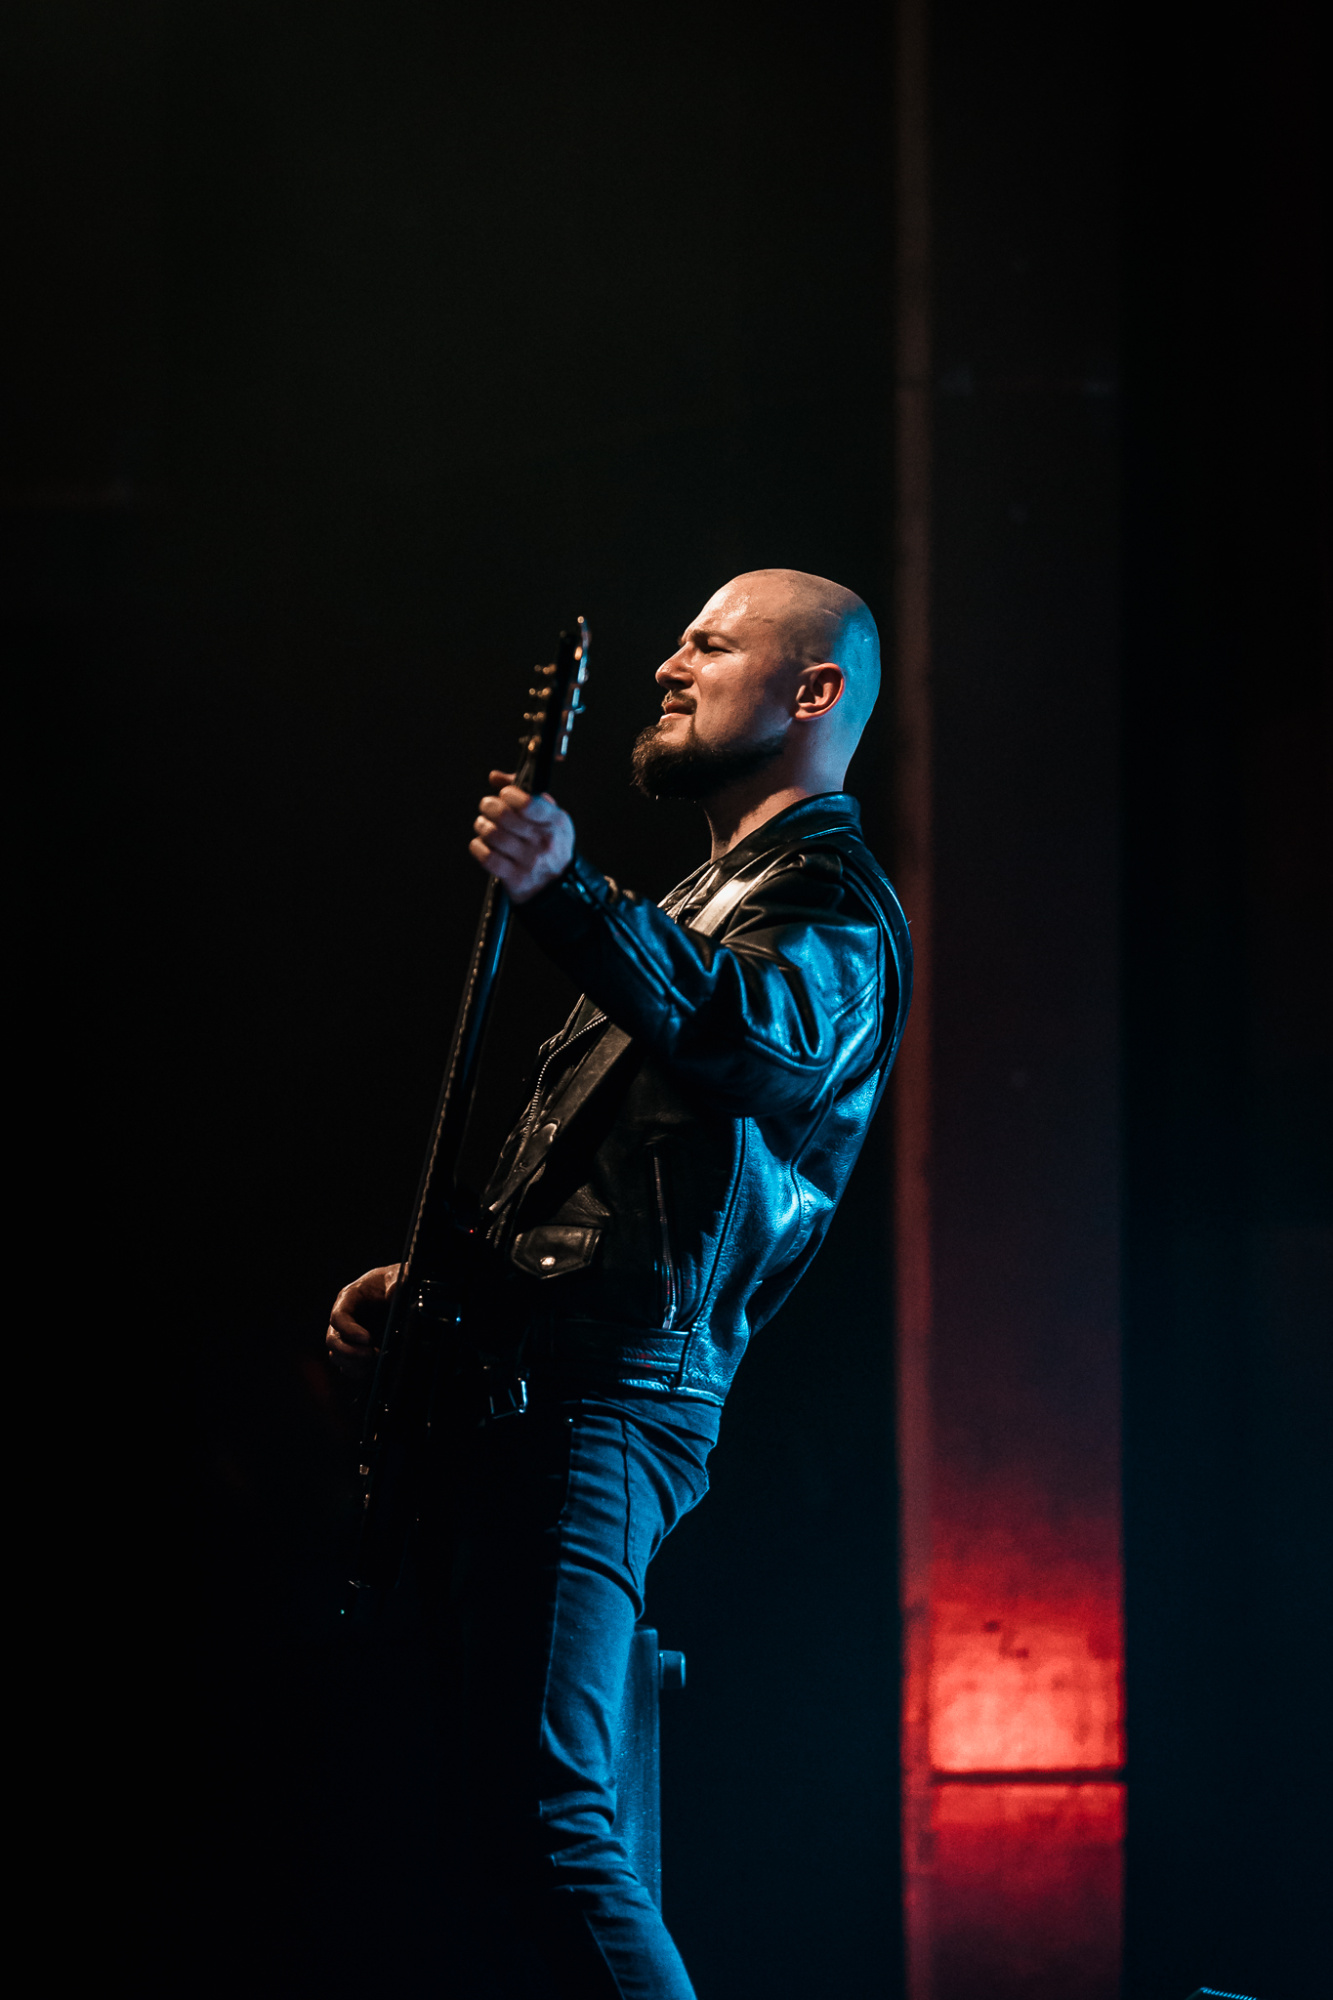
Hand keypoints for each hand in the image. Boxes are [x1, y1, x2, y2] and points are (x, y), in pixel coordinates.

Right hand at [326, 1263, 398, 1375]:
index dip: (349, 1330)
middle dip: (350, 1351)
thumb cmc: (392, 1281)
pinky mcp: (356, 1349)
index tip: (368, 1339)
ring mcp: (347, 1336)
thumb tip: (394, 1292)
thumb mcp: (397, 1276)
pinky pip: (347, 1366)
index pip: (339, 1316)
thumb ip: (397, 1281)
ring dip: (354, 1363)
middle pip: (333, 1340)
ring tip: (376, 1360)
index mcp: (349, 1298)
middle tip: (372, 1354)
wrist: (397, 1292)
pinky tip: (374, 1367)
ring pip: (337, 1356)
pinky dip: (358, 1371)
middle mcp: (344, 1319)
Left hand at [470, 771, 574, 903]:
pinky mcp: (515, 878)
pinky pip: (486, 857)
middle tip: (487, 806)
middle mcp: (544, 842)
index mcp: (555, 822)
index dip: (509, 794)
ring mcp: (529, 862)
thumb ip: (524, 792)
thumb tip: (495, 777)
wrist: (559, 886)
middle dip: (488, 806)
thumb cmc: (549, 843)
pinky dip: (478, 846)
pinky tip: (482, 843)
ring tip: (483, 824)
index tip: (505, 794)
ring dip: (481, 825)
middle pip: (504, 816)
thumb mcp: (549, 816)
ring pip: (492, 834)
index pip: (528, 803)